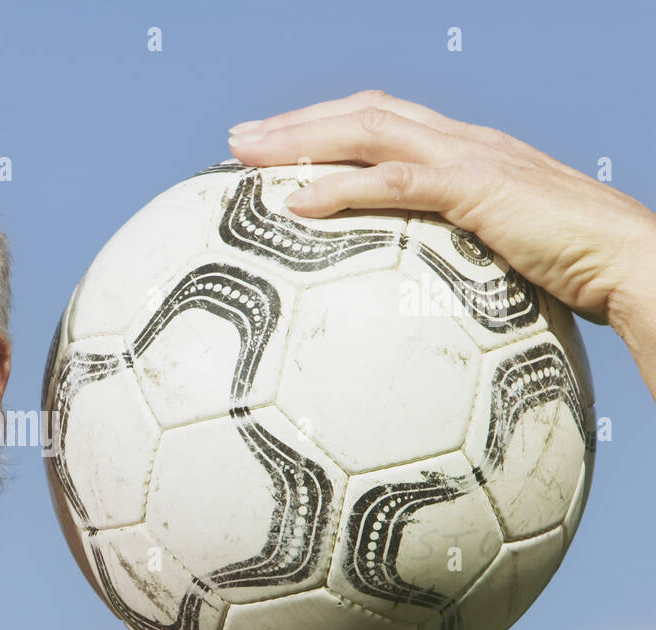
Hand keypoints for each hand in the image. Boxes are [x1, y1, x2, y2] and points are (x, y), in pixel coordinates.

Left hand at [226, 91, 655, 341]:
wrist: (632, 261)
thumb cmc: (575, 270)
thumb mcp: (504, 252)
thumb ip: (457, 253)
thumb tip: (415, 293)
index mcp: (467, 152)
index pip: (385, 120)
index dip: (328, 124)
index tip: (276, 144)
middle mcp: (464, 142)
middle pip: (363, 113)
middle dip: (296, 123)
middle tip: (237, 141)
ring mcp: (470, 159)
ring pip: (369, 133)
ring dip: (301, 141)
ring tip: (245, 158)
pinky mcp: (478, 189)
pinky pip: (395, 184)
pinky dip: (341, 188)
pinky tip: (296, 204)